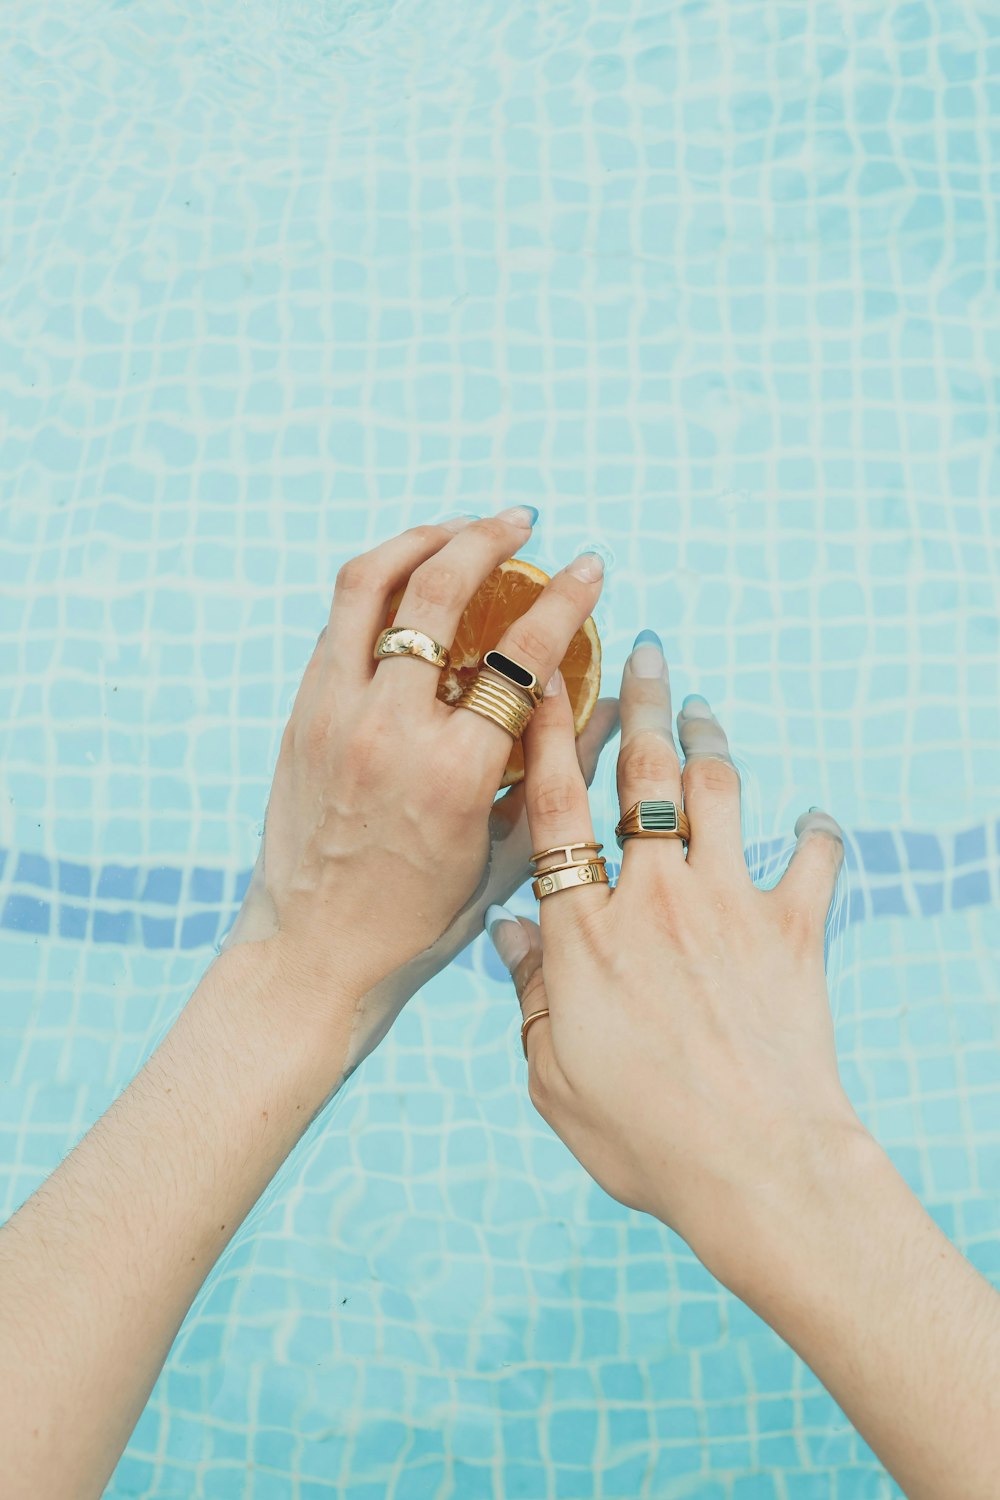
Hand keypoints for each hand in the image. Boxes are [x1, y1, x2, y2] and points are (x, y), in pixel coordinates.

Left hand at [221, 509, 607, 1073]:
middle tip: (522, 521)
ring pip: (369, 584)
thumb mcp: (507, 856)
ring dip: (420, 539)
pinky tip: (411, 582)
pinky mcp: (301, 713)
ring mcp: (333, 714)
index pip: (522, 656)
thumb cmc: (420, 919)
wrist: (312, 951)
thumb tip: (606, 705)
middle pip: (438, 594)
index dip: (565, 600)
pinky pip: (339, 621)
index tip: (591, 567)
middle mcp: (388, 730)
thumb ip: (558, 774)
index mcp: (453, 774)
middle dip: (486, 538)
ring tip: (460, 529)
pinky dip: (380, 584)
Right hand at [486, 630, 865, 1293]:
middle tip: (644, 653)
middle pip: (640, 777)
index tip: (543, 685)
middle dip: (640, 703)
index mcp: (585, 933)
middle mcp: (655, 900)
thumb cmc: (645, 1138)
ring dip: (708, 741)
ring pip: (718, 792)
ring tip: (700, 708)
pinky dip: (816, 831)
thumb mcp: (553, 1077)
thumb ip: (531, 996)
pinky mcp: (795, 930)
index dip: (546, 739)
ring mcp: (730, 906)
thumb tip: (508, 931)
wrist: (758, 1168)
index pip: (555, 811)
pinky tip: (815, 816)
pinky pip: (812, 860)